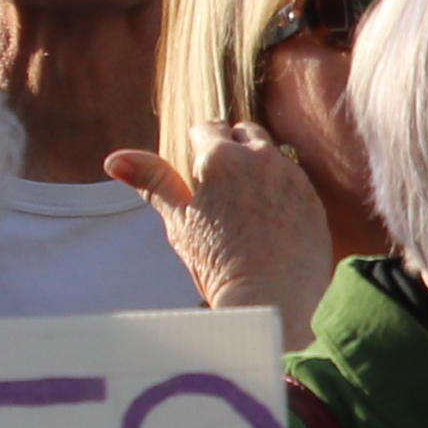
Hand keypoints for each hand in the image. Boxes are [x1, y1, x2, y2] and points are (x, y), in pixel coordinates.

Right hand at [109, 131, 338, 326]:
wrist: (272, 299)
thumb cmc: (218, 262)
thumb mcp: (178, 221)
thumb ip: (152, 183)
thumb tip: (114, 160)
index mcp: (221, 156)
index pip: (208, 128)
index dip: (200, 146)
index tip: (199, 170)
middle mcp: (261, 157)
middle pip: (245, 133)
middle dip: (232, 148)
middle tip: (222, 184)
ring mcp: (292, 177)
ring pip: (274, 153)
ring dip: (260, 165)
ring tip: (247, 201)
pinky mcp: (314, 198)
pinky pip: (296, 180)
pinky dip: (283, 189)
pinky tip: (272, 218)